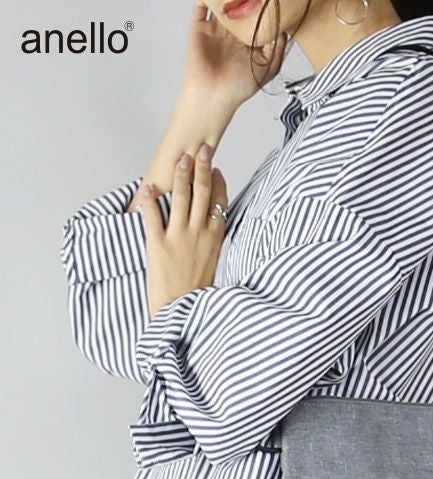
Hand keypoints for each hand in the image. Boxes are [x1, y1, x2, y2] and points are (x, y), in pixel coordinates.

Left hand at [139, 143, 228, 318]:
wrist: (183, 309)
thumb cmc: (199, 292)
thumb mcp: (214, 265)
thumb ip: (212, 244)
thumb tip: (211, 232)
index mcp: (214, 238)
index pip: (219, 202)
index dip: (217, 182)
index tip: (216, 169)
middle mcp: (198, 233)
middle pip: (202, 193)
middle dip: (202, 168)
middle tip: (201, 149)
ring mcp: (179, 237)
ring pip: (180, 198)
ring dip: (180, 175)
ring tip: (180, 158)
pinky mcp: (158, 244)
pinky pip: (152, 216)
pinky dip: (149, 200)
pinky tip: (147, 187)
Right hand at [182, 1, 288, 110]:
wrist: (214, 96)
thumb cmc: (240, 87)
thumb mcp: (269, 67)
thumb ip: (278, 46)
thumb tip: (284, 24)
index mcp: (249, 39)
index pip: (257, 15)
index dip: (263, 7)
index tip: (272, 1)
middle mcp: (233, 32)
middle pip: (240, 5)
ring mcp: (216, 27)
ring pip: (223, 2)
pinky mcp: (200, 26)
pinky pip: (202, 4)